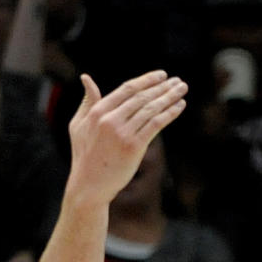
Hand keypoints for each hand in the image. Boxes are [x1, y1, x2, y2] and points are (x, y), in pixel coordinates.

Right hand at [68, 71, 187, 209]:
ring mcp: (122, 134)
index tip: (162, 75)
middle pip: (142, 97)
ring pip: (151, 109)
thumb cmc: (83, 156)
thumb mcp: (78, 125)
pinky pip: (155, 125)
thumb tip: (86, 78)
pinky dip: (169, 114)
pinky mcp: (133, 147)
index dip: (147, 80)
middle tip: (178, 81)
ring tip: (182, 89)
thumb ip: (87, 101)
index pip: (127, 89)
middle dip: (163, 87)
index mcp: (98, 111)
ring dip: (169, 97)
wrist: (89, 186)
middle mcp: (111, 120)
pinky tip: (179, 107)